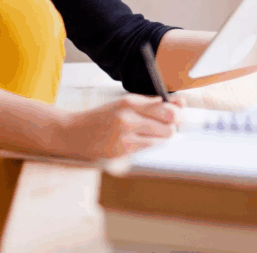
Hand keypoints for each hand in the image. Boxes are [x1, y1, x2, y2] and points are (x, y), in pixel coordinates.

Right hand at [46, 94, 181, 158]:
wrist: (76, 133)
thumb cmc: (102, 116)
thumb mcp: (124, 103)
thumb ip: (150, 103)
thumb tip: (177, 103)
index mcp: (129, 102)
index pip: (165, 108)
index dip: (178, 112)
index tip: (180, 112)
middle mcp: (128, 119)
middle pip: (168, 125)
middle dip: (174, 125)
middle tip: (171, 123)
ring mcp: (125, 138)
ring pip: (161, 139)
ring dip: (164, 135)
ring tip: (156, 131)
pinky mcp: (123, 152)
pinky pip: (148, 148)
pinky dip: (151, 143)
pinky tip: (143, 139)